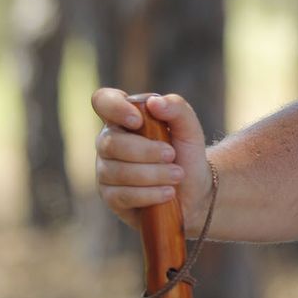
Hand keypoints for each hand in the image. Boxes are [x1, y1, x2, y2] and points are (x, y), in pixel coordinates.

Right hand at [92, 88, 212, 232]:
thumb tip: (153, 102)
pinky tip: (167, 192)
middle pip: (110, 143)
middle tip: (172, 155)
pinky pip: (121, 195)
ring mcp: (106, 170)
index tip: (138, 121)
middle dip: (146, 151)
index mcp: (124, 119)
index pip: (102, 101)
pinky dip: (149, 194)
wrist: (195, 189)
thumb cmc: (186, 153)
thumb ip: (177, 108)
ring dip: (154, 174)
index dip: (114, 108)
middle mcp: (109, 142)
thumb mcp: (189, 127)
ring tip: (177, 175)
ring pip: (117, 172)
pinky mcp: (110, 196)